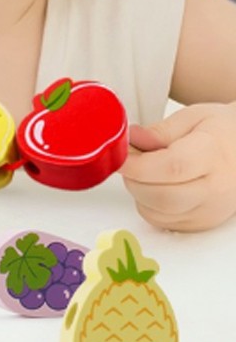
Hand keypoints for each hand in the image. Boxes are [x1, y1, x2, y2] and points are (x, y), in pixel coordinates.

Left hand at [121, 103, 235, 230]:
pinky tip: (154, 186)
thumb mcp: (192, 117)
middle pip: (161, 196)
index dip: (137, 165)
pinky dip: (148, 205)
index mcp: (213, 156)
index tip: (118, 156)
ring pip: (157, 213)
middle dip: (133, 179)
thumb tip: (130, 139)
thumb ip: (159, 131)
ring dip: (138, 193)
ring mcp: (210, 210)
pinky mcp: (202, 224)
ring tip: (145, 171)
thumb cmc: (223, 131)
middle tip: (128, 161)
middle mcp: (215, 189)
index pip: (170, 167)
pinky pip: (161, 222)